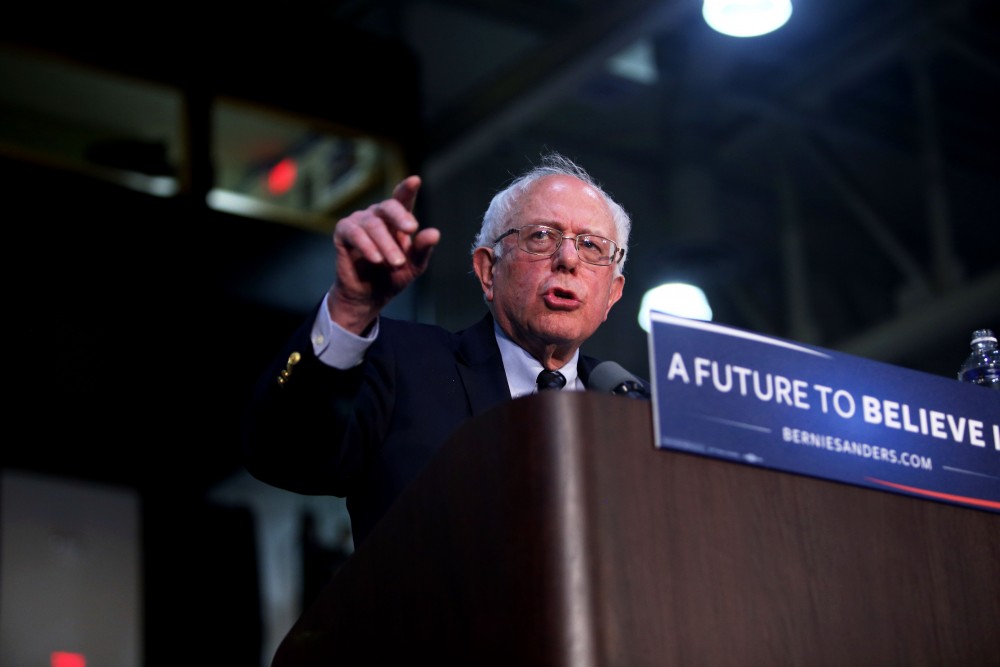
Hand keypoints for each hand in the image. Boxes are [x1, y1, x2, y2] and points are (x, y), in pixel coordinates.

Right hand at [327, 175, 440, 333]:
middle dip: (400, 216)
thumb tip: (435, 233)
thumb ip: (422, 249)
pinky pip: (353, 232)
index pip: (402, 199)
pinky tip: (376, 259)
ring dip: (386, 244)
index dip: (407, 189)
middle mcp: (377, 216)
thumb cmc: (392, 277)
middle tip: (411, 229)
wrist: (368, 296)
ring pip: (373, 224)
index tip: (415, 180)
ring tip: (395, 263)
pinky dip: (366, 245)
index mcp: (396, 220)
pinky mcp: (343, 233)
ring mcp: (359, 222)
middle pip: (387, 207)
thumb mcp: (413, 266)